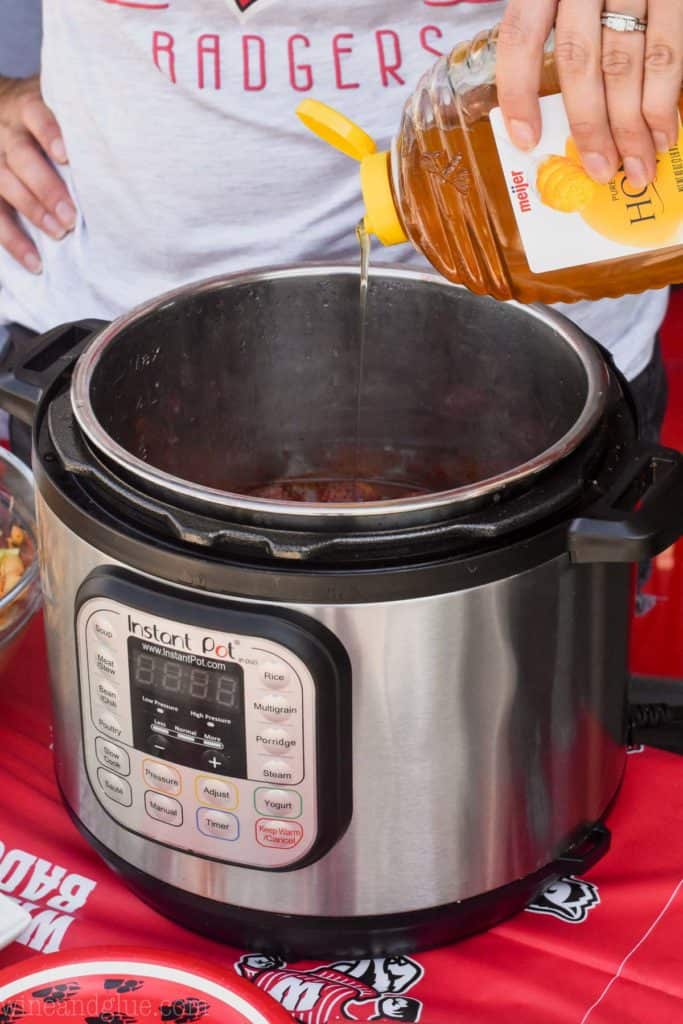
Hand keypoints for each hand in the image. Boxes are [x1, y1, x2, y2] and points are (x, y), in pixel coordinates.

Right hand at [0, 75, 76, 272]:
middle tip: (71, 215)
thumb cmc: (48, 121)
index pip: (36, 116)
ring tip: (58, 233)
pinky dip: (14, 241)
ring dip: (33, 212)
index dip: (49, 133)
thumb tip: (132, 150)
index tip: (66, 156)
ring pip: (4, 184)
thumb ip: (83, 126)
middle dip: (46, 187)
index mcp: (26, 108)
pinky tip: (35, 262)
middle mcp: (5, 131)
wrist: (0, 113)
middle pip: (21, 156)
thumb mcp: (61, 110)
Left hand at [496, 0, 682, 187]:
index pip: (520, 35)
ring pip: (626, 62)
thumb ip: (556, 29)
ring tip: (637, 166)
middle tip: (600, 171)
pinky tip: (664, 132)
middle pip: (578, 59)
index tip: (525, 140)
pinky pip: (669, 49)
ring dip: (631, 125)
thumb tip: (541, 114)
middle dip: (589, 125)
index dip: (517, 91)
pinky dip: (665, 99)